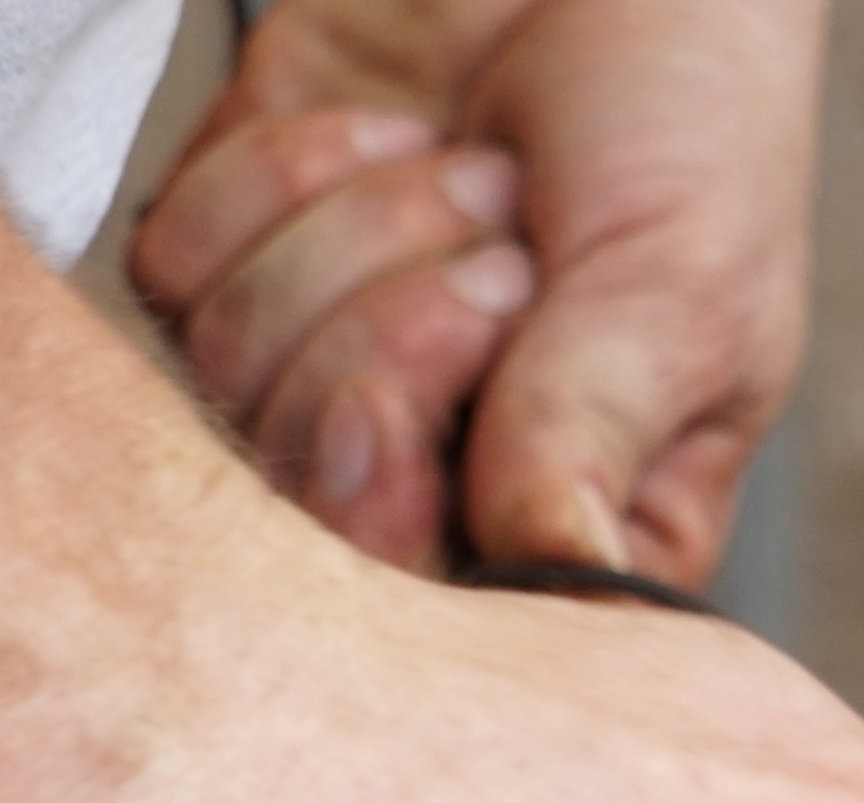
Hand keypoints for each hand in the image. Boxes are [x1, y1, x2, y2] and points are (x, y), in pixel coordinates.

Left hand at [132, 0, 821, 582]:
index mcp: (562, 533)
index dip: (391, 506)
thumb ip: (585, 440)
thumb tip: (545, 578)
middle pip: (302, 505)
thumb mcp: (681, 295)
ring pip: (231, 373)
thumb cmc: (688, 124)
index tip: (447, 382)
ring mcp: (311, 367)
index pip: (423, 616)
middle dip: (392, 346)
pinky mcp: (231, 253)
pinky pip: (175, 264)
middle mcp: (424, 476)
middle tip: (506, 261)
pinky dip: (282, 168)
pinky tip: (387, 131)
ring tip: (472, 176)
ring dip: (360, 234)